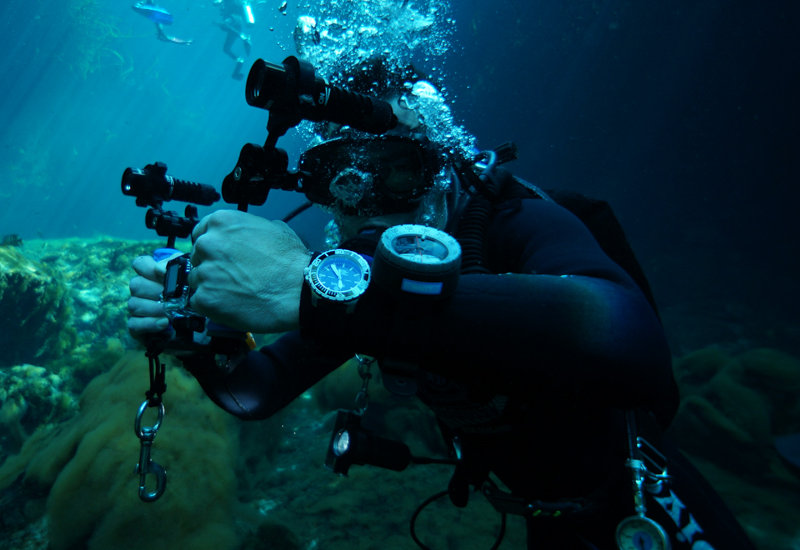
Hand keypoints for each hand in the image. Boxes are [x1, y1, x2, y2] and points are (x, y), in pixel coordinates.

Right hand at [128, 251, 183, 343]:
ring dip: (154, 308)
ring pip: (134, 304)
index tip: (162, 273)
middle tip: (172, 297)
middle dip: (155, 291)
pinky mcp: (137, 328)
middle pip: (136, 284)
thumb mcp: (189, 281)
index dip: (147, 266)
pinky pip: (134, 324)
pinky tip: (164, 323)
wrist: (197, 327)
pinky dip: (149, 324)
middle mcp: (140, 292)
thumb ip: (177, 267)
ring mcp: (137, 309)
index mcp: (151, 277)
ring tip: (170, 313)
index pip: (139, 264)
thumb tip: (160, 268)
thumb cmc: (191, 299)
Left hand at [189, 210, 310, 333]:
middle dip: (212, 267)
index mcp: (222, 222)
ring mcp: (204, 272)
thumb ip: (249, 230)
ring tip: (236, 293)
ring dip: (212, 287)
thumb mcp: (275, 228)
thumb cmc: (291, 260)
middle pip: (198, 257)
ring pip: (198, 280)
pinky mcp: (205, 299)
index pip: (201, 233)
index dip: (214, 248)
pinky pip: (199, 302)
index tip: (223, 258)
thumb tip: (245, 237)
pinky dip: (212, 305)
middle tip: (234, 277)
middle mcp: (208, 244)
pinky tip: (232, 304)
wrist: (300, 290)